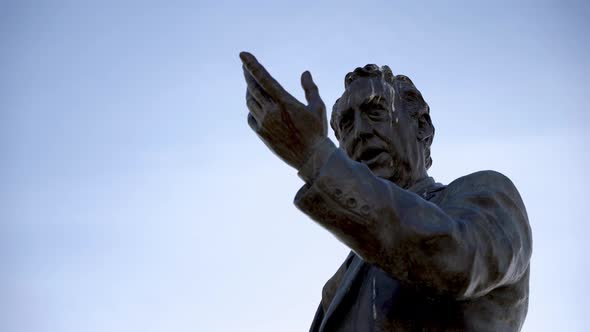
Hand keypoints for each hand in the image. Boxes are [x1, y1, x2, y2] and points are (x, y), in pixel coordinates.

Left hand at [240, 51, 327, 169]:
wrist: (311, 158)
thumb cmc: (317, 131)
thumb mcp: (317, 107)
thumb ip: (310, 88)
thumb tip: (305, 72)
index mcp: (284, 101)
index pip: (264, 78)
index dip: (252, 65)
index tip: (242, 54)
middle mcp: (271, 111)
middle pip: (253, 87)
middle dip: (248, 74)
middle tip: (245, 66)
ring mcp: (264, 123)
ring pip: (250, 101)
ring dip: (249, 91)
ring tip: (251, 85)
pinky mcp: (261, 133)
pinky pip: (250, 117)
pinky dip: (252, 109)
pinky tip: (256, 106)